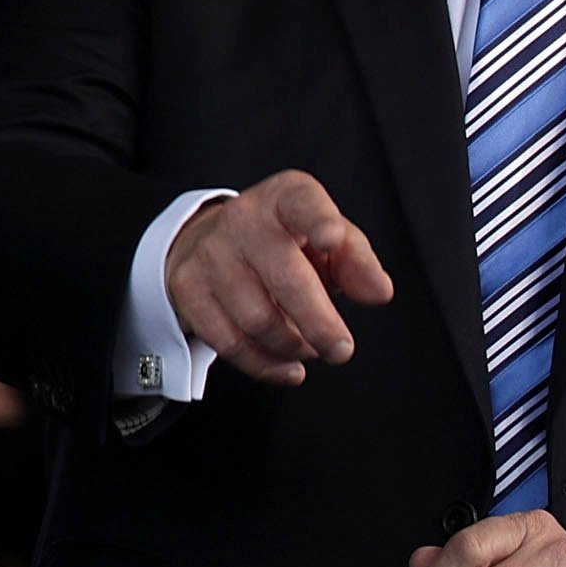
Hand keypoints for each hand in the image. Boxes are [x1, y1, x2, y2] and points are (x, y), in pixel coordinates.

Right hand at [164, 169, 392, 385]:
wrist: (215, 240)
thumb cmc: (289, 242)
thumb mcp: (330, 239)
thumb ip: (358, 261)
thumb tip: (378, 292)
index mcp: (287, 197)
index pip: (304, 204)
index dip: (319, 221)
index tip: (333, 239)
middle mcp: (244, 219)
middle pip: (285, 278)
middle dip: (319, 323)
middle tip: (342, 351)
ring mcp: (210, 252)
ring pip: (256, 318)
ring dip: (293, 346)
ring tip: (311, 348)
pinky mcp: (187, 286)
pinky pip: (228, 341)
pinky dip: (264, 364)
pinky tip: (288, 368)